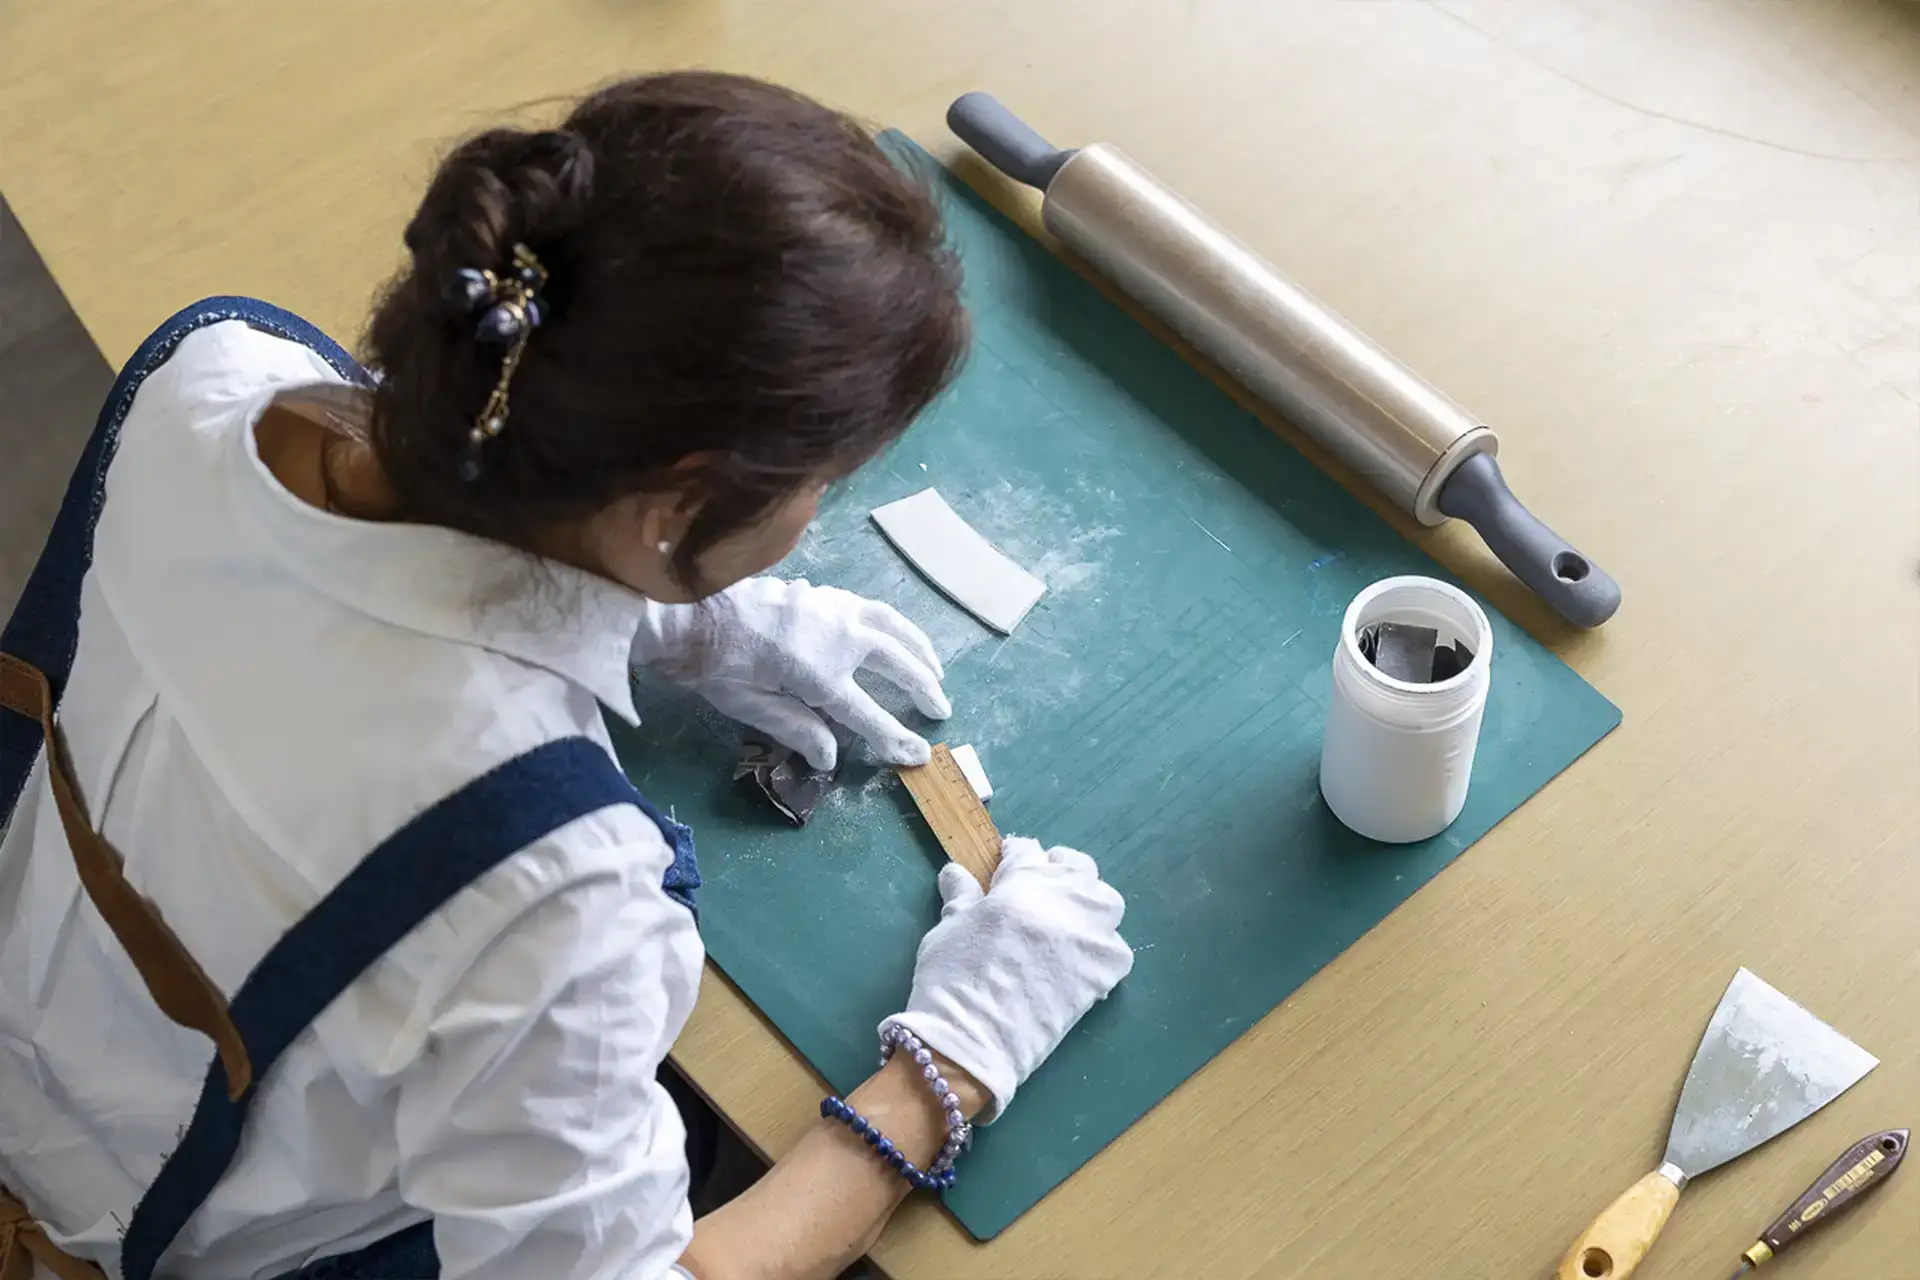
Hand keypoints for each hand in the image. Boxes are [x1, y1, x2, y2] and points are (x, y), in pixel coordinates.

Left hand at [632, 578, 949, 770]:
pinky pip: (872, 608)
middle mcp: (836, 639)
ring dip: (919, 649)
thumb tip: (831, 757)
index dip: (895, 738)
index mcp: (817, 675)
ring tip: (935, 668)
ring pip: (892, 627)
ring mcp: (833, 611)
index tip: (919, 754)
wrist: (691, 611)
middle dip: (923, 688)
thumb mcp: (749, 707)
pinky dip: (894, 624)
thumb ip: (795, 730)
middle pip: (896, 663)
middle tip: (940, 708)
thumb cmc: (714, 665)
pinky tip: (896, 634)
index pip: (868, 714)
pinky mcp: (824, 595)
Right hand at [881, 838, 1132, 1120]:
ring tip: (1067, 916)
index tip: (1010, 862)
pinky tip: (1082, 957)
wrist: (972, 1041)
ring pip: (1105, 901)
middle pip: (1075, 868)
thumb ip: (961, 897)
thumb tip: (956, 872)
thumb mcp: (948, 929)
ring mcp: (1088, 936)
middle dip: (1059, 869)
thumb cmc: (951, 979)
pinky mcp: (1103, 973)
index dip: (1016, 856)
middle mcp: (1062, 901)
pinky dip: (1102, 947)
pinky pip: (1116, 948)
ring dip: (1088, 901)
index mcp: (1021, 883)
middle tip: (1042, 885)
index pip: (1027, 852)